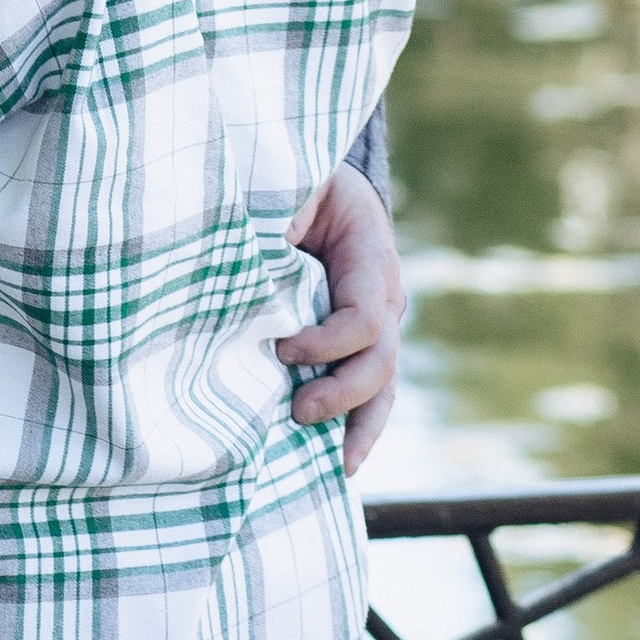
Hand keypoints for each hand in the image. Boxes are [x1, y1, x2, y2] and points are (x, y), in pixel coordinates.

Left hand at [279, 167, 406, 475]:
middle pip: (380, 359)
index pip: (363, 317)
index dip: (328, 342)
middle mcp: (383, 292)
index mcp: (370, 254)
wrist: (314, 174)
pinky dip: (358, 420)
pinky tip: (342, 459)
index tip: (282, 349)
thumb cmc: (295, 178)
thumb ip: (277, 224)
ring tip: (343, 466)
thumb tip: (256, 266)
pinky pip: (368, 383)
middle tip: (297, 412)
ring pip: (384, 382)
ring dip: (362, 424)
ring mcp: (378, 317)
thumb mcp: (287, 186)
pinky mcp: (359, 336)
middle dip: (342, 393)